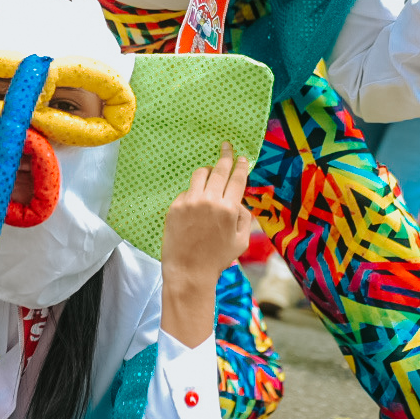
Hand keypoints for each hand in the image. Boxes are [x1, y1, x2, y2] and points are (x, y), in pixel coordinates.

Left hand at [159, 144, 253, 347]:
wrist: (188, 271)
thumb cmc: (217, 259)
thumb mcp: (241, 241)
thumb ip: (244, 217)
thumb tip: (238, 201)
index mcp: (229, 208)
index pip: (237, 179)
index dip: (240, 166)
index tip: (241, 158)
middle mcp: (209, 200)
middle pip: (219, 169)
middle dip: (225, 156)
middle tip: (226, 147)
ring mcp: (190, 202)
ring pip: (200, 174)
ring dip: (208, 172)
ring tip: (210, 174)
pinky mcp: (175, 206)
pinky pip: (187, 191)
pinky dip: (193, 193)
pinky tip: (195, 205)